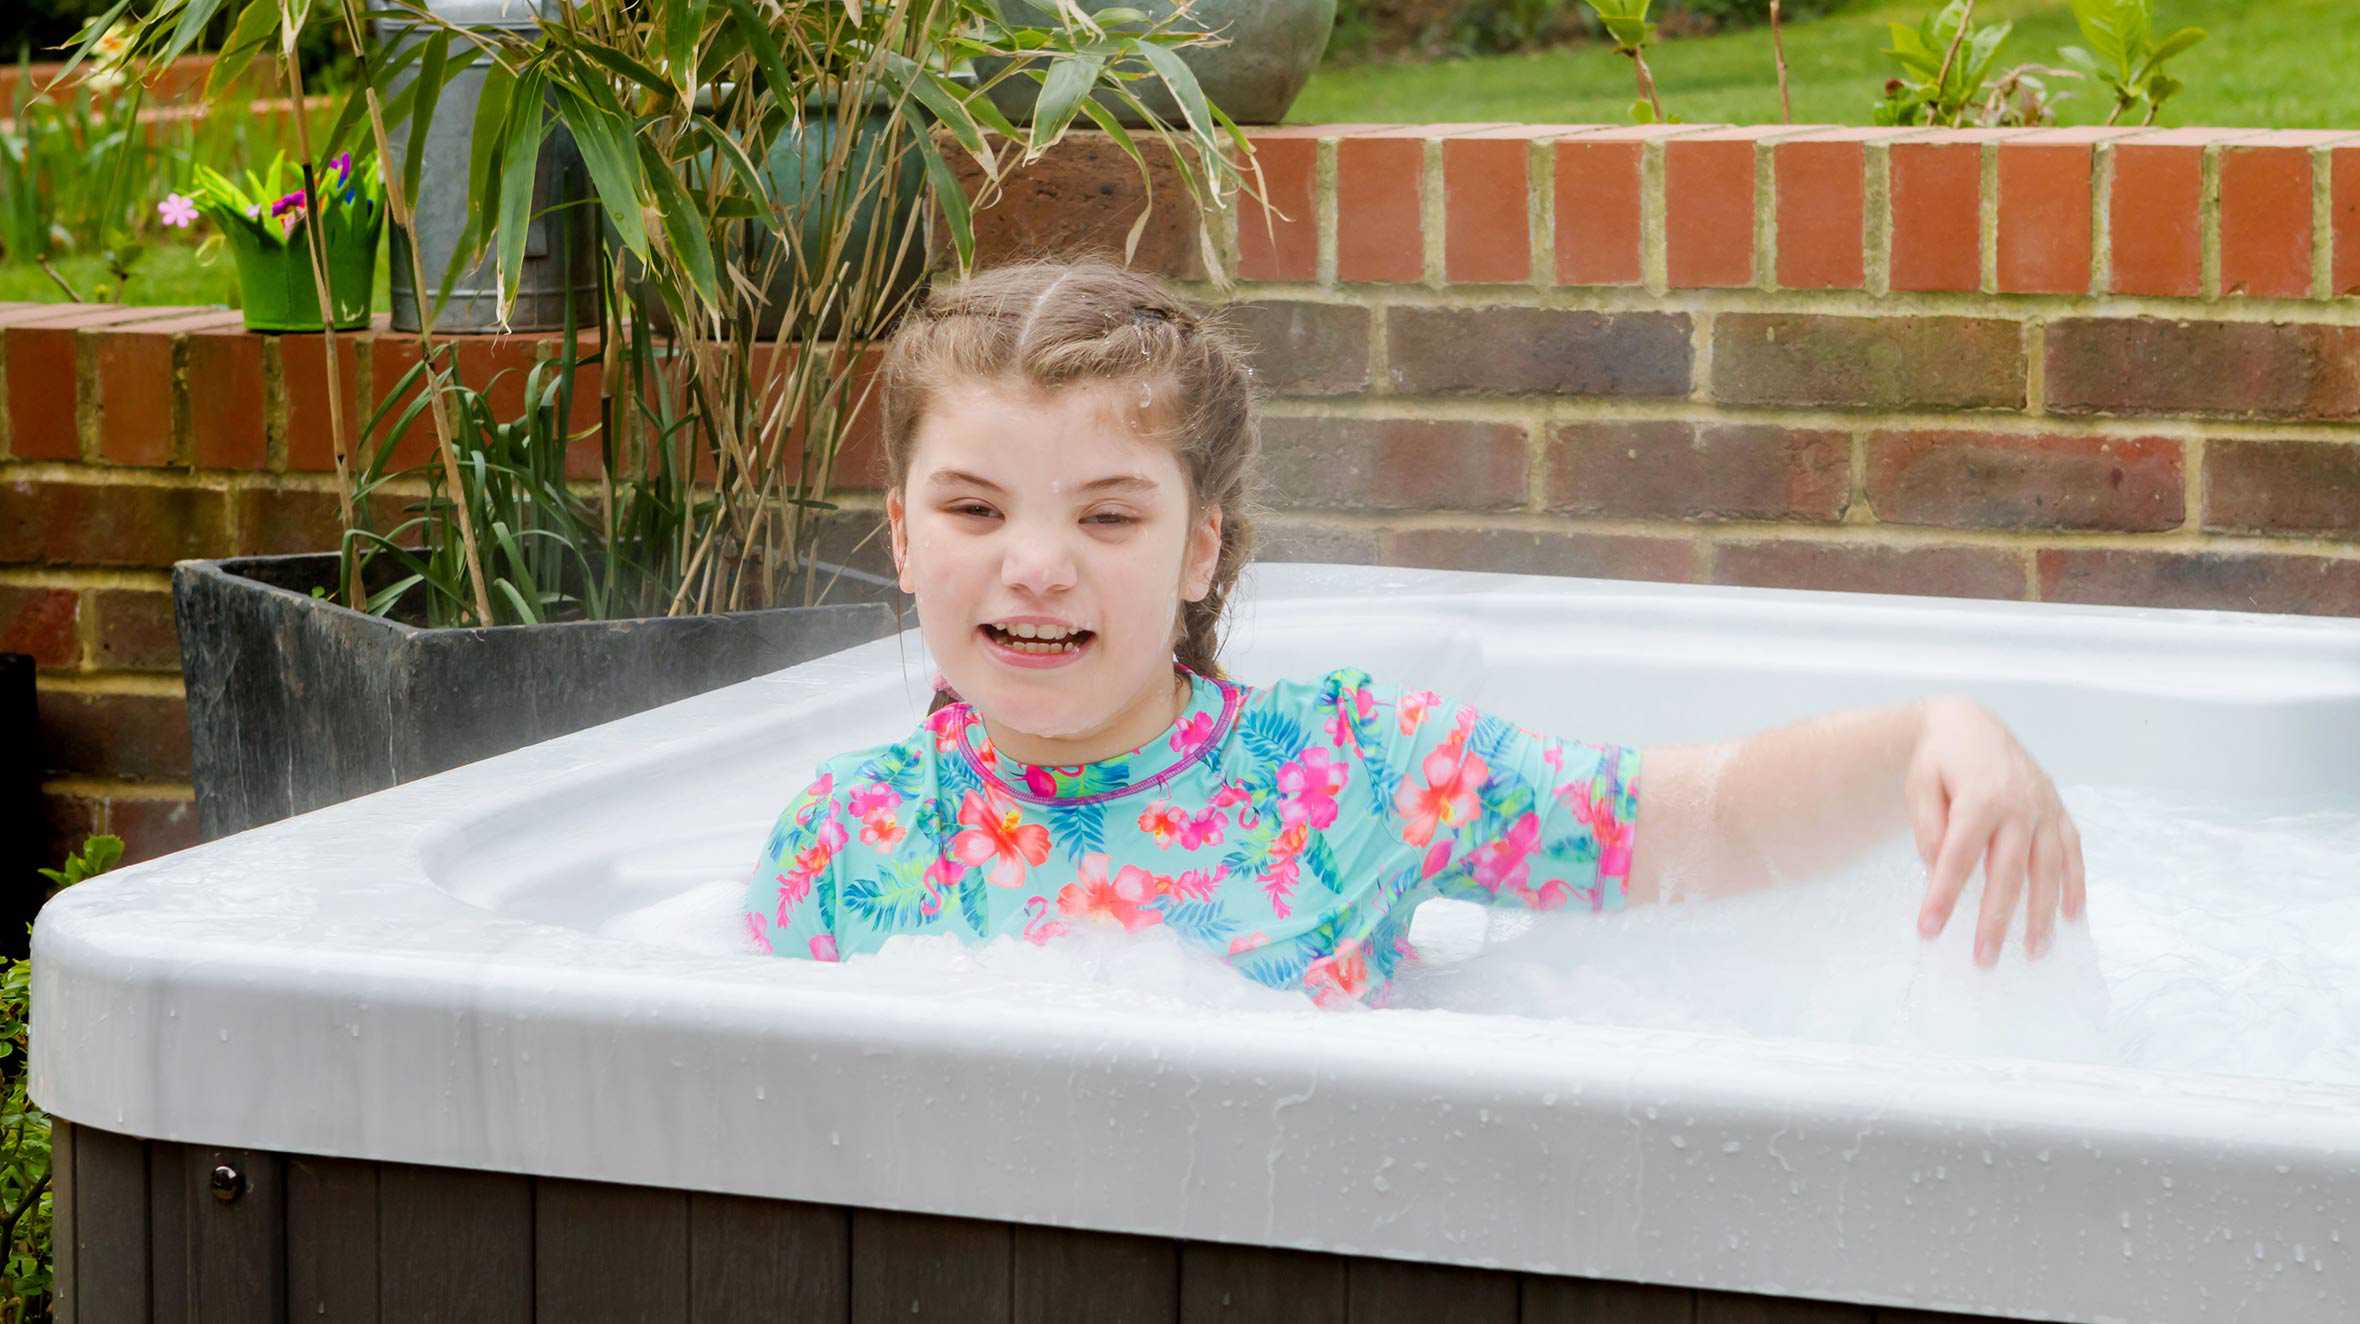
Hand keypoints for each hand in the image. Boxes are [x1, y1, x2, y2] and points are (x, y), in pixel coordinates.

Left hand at [1903, 697, 2085, 965]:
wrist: (1969, 723)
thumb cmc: (1938, 761)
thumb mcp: (1920, 786)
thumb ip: (1928, 829)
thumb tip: (1938, 871)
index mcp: (1979, 798)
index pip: (1958, 858)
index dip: (1943, 896)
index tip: (1928, 931)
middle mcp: (2020, 805)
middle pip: (2008, 873)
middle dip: (1995, 921)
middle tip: (1983, 961)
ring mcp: (2044, 808)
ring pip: (2048, 870)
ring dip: (2042, 914)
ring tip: (2032, 953)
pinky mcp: (2058, 810)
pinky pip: (2072, 852)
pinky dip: (2075, 885)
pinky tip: (2071, 918)